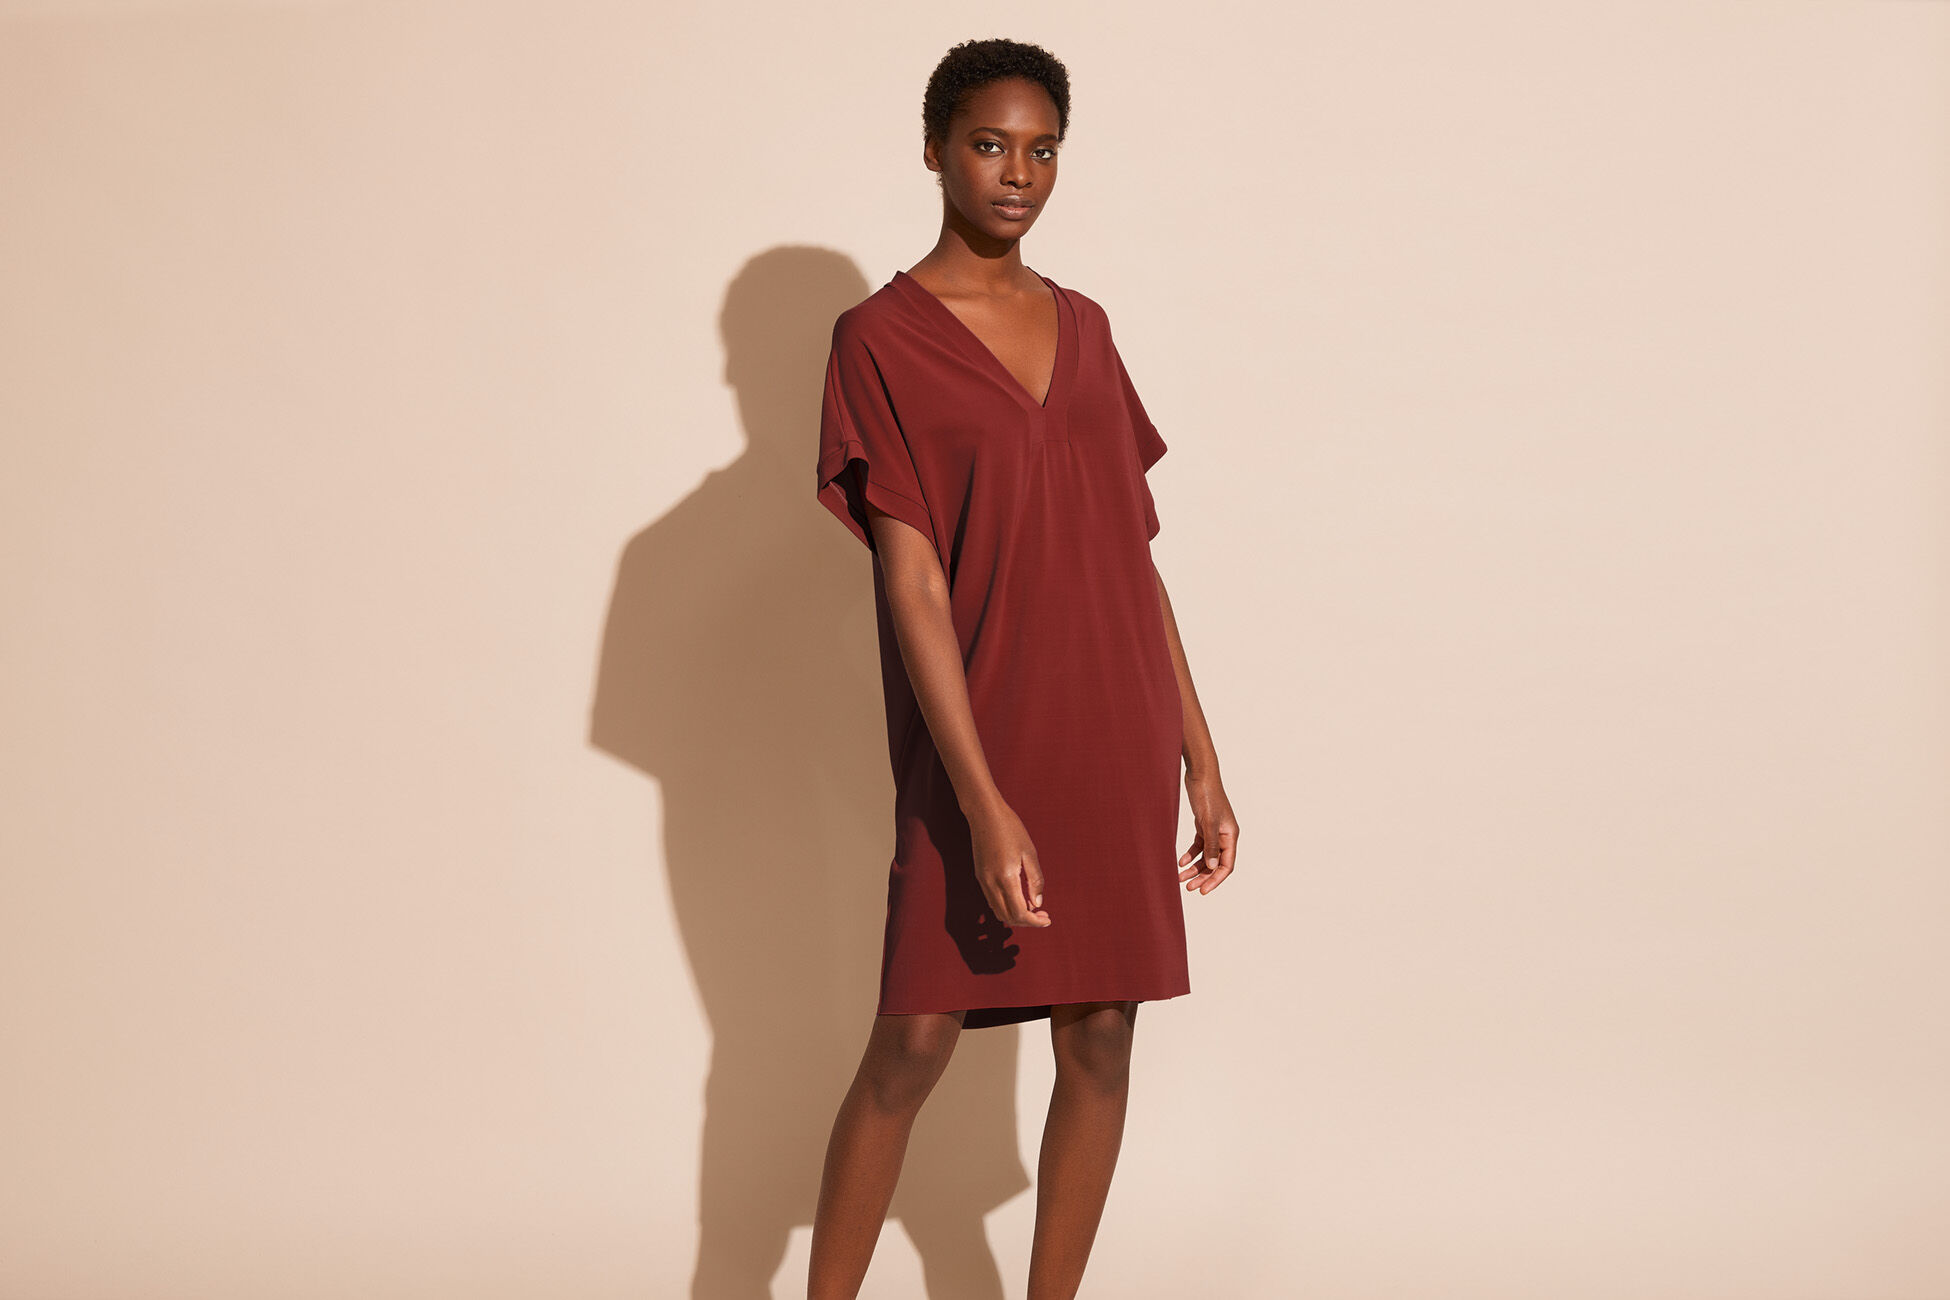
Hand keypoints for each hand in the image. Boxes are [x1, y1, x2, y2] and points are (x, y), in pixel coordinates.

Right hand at [967, 800, 1051, 927]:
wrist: (984, 813)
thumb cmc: (1010, 828)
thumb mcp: (1029, 853)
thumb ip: (1035, 880)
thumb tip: (1037, 903)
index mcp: (1006, 878)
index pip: (1019, 913)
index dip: (1035, 921)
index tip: (1047, 919)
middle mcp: (991, 883)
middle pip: (1008, 917)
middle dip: (1027, 921)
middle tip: (1043, 914)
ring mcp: (983, 881)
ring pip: (998, 912)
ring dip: (1016, 916)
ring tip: (1033, 907)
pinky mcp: (980, 877)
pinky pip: (992, 901)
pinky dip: (1006, 907)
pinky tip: (1019, 898)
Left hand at [1178, 771, 1237, 894]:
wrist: (1200, 775)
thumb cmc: (1208, 795)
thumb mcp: (1208, 822)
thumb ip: (1211, 845)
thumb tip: (1213, 867)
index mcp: (1230, 835)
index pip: (1226, 865)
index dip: (1215, 880)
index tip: (1203, 891)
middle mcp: (1224, 835)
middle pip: (1215, 863)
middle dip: (1202, 877)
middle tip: (1189, 888)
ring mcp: (1213, 831)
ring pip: (1205, 856)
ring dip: (1194, 867)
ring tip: (1180, 878)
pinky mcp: (1203, 825)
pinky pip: (1198, 845)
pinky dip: (1190, 854)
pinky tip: (1180, 862)